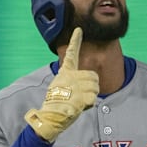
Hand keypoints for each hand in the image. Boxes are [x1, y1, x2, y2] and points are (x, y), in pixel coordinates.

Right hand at [24, 27, 98, 141]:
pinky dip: (89, 104)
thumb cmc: (58, 104)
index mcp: (65, 73)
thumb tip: (89, 86)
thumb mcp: (63, 88)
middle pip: (93, 76)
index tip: (79, 29)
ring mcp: (74, 86)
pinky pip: (94, 97)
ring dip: (91, 96)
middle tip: (81, 96)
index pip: (71, 54)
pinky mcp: (78, 96)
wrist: (50, 117)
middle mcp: (69, 76)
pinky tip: (79, 107)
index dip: (75, 41)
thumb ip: (74, 82)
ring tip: (78, 102)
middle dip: (92, 87)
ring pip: (95, 86)